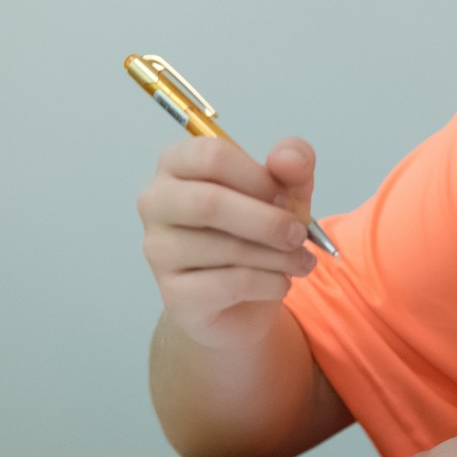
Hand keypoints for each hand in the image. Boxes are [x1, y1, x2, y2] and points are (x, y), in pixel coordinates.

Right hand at [137, 136, 320, 349]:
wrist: (242, 300)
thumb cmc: (256, 232)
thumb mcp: (285, 191)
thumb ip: (293, 165)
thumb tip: (288, 158)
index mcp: (178, 164)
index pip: (212, 156)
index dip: (260, 178)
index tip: (287, 198)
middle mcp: (157, 203)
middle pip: (210, 203)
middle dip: (269, 221)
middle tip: (300, 234)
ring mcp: (159, 250)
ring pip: (227, 248)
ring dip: (279, 256)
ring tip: (299, 261)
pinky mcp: (174, 294)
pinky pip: (232, 284)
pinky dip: (270, 283)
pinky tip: (280, 282)